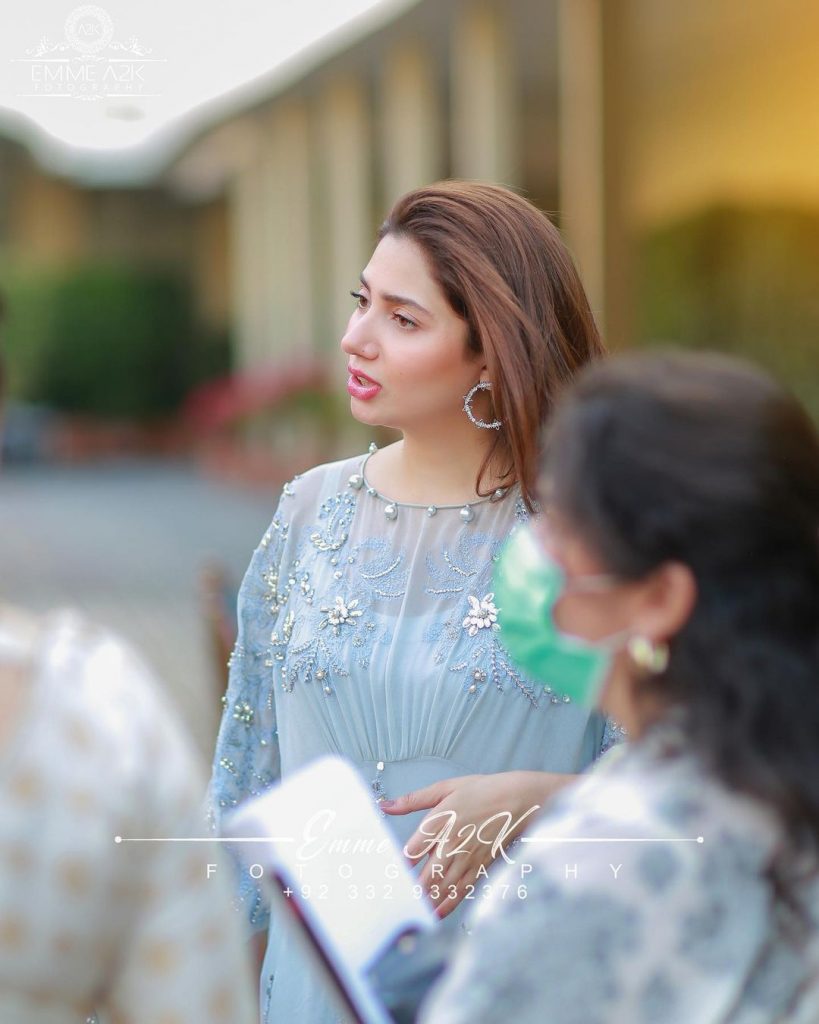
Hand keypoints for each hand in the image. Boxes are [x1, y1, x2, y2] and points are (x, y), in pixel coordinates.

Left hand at [381, 771, 574, 918]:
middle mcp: (453, 843)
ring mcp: (468, 858)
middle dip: (411, 890)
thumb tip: (385, 805)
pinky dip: (448, 904)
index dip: (399, 864)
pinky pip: (461, 891)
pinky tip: (435, 913)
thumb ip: (413, 800)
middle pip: (427, 874)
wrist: (519, 800)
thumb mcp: (446, 787)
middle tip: (395, 901)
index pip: (413, 849)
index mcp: (441, 820)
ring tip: (410, 913)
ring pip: (443, 886)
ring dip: (426, 901)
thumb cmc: (481, 790)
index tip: (386, 874)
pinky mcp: (480, 868)